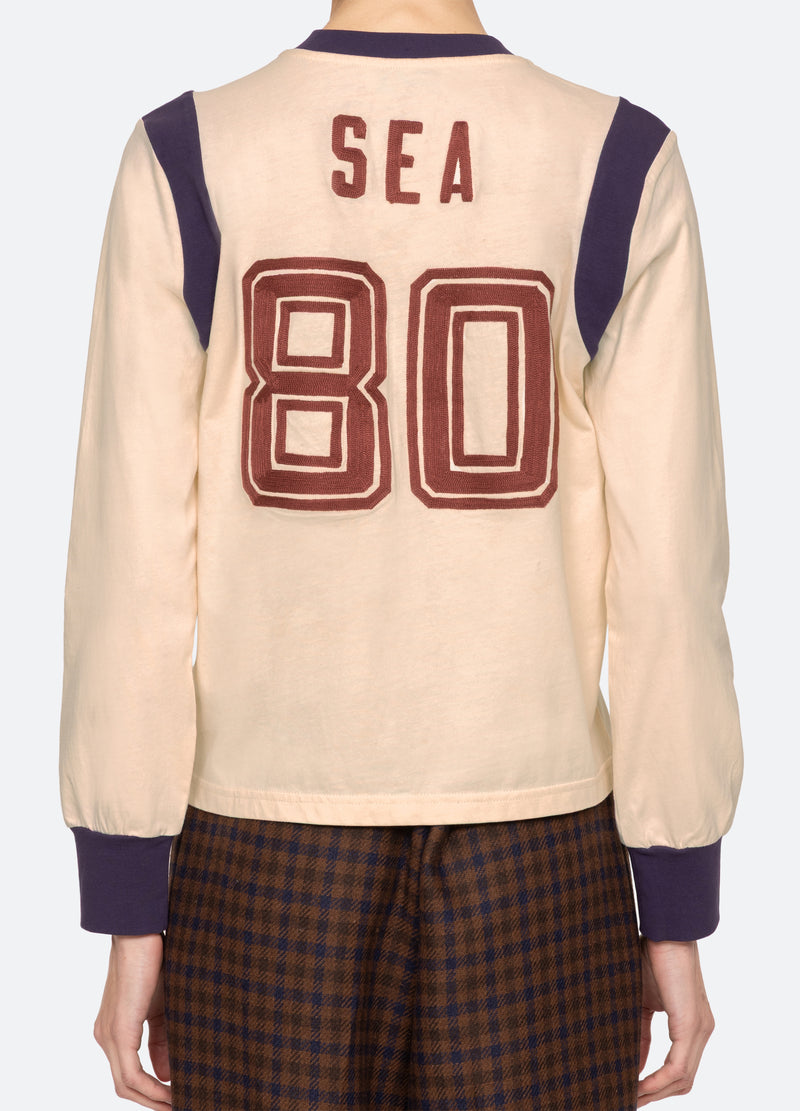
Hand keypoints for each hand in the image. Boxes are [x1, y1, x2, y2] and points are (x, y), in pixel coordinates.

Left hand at [93, 932, 171, 1107]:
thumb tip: (168, 1073)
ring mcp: (109, 1036)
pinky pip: (130, 1075)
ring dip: (153, 1099)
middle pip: (125, 1086)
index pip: (129, 1073)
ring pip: (125, 1085)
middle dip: (152, 1101)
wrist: (140, 933)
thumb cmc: (154, 961)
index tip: (176, 1095)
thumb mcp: (161, 1006)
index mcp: (114, 1030)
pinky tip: (171, 1091)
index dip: (151, 1090)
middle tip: (179, 1105)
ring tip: (178, 1104)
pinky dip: (151, 1089)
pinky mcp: (119, 1031)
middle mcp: (105, 1038)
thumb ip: (161, 1039)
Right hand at [637, 935, 714, 1105]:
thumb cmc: (652, 956)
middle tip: (629, 1099)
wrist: (664, 930)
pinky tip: (638, 1084)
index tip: (632, 1090)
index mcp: (692, 1024)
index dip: (656, 1084)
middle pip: (683, 1081)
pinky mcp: (691, 1025)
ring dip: (655, 1092)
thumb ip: (641, 1032)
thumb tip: (634, 1061)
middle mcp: (702, 1031)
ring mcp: (700, 1030)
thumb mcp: (643, 1001)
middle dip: (655, 1094)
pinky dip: (658, 1081)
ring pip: (682, 1079)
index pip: (679, 1067)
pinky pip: (677, 1067)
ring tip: (630, 1096)